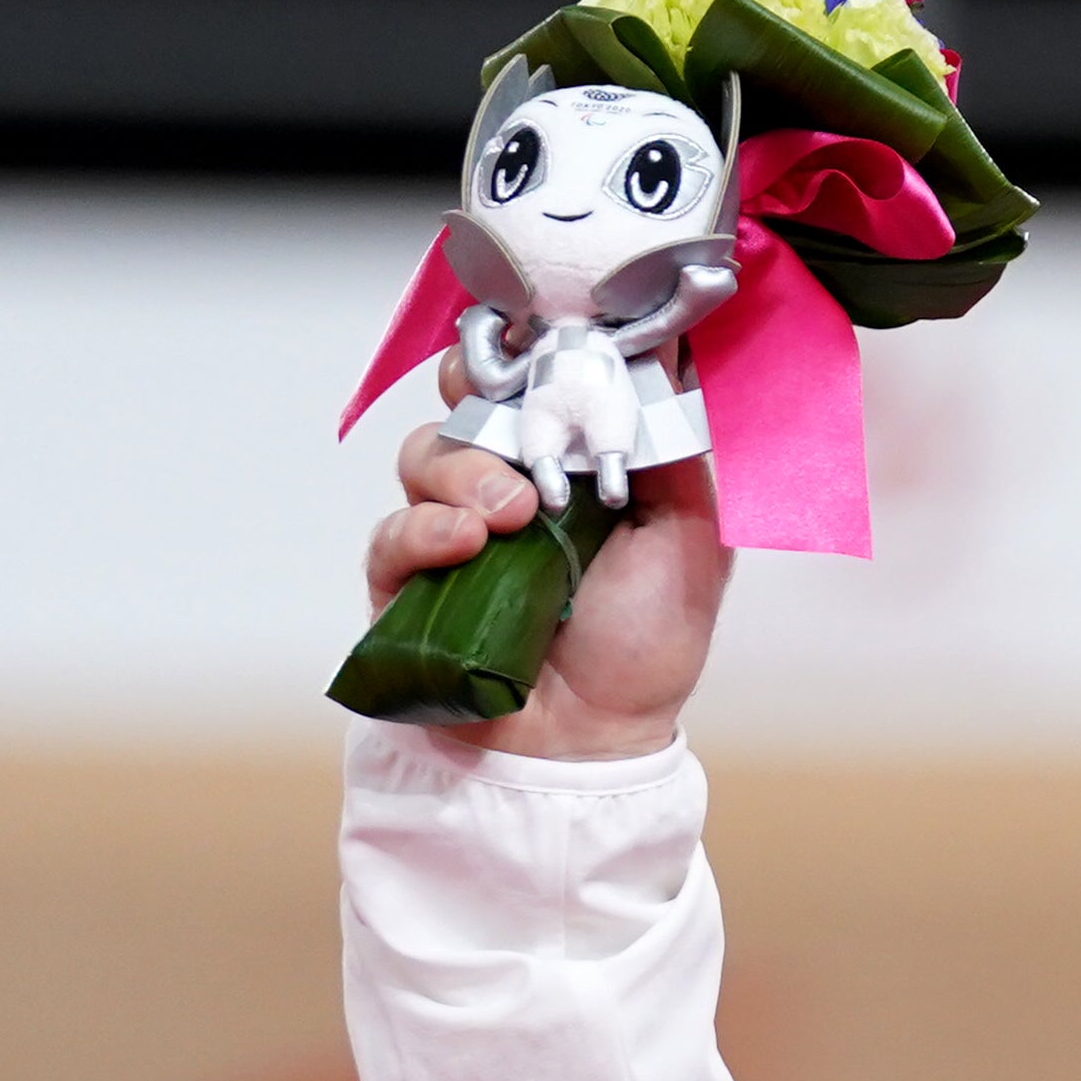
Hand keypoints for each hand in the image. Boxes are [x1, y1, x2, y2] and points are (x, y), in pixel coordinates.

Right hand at [361, 376, 729, 761]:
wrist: (592, 745)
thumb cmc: (644, 646)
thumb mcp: (690, 540)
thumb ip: (675, 451)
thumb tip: (665, 359)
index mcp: (573, 462)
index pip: (534, 378)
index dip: (528, 350)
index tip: (540, 335)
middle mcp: (509, 484)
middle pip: (466, 395)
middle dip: (478, 385)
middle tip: (505, 403)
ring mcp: (453, 529)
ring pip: (426, 452)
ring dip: (464, 470)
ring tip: (511, 514)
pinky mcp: (407, 582)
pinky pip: (391, 531)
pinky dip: (423, 529)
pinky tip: (464, 544)